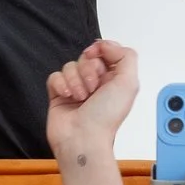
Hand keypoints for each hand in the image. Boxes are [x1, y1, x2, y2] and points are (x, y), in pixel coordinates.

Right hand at [45, 39, 139, 162]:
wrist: (83, 139)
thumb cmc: (105, 118)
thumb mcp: (129, 83)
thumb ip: (125, 56)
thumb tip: (107, 45)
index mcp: (114, 79)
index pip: (106, 52)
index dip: (101, 51)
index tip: (98, 58)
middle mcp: (96, 83)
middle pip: (87, 57)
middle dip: (88, 69)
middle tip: (93, 87)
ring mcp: (76, 88)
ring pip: (70, 66)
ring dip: (75, 80)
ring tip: (80, 97)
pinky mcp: (59, 94)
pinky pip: (54, 76)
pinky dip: (60, 85)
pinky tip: (67, 96)